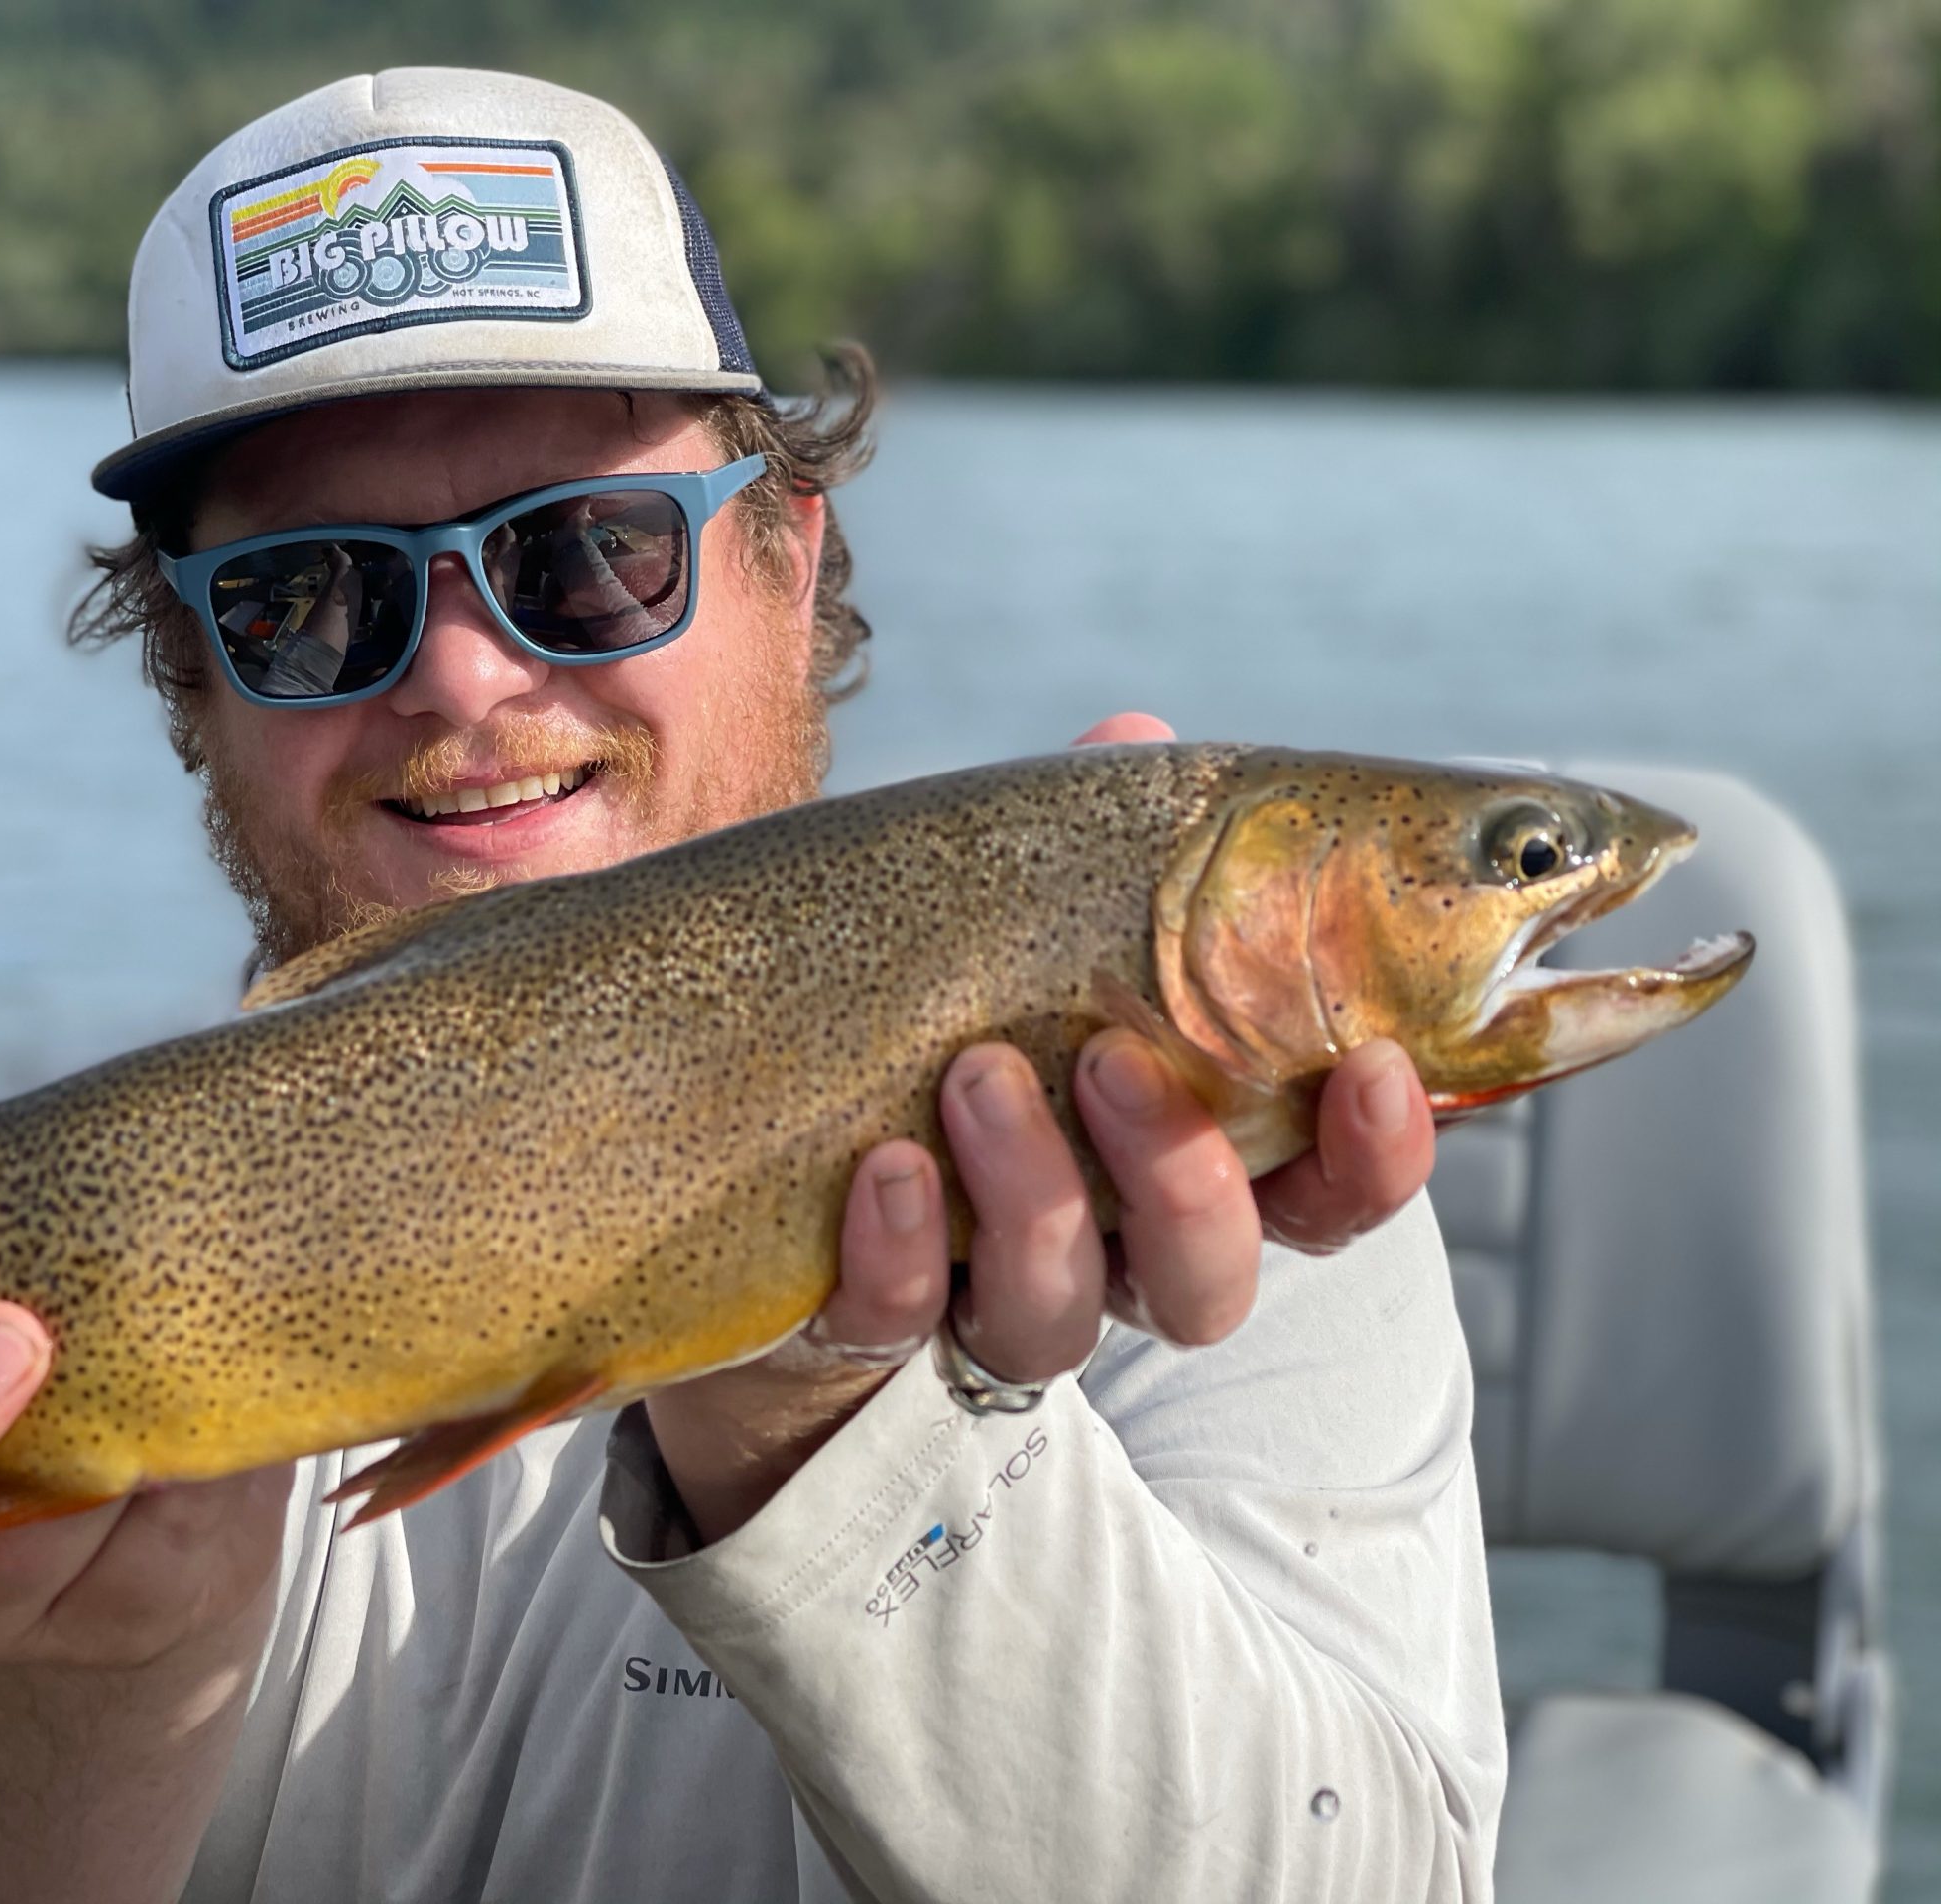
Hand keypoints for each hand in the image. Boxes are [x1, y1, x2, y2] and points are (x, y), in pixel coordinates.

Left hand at [646, 713, 1436, 1541]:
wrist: (758, 1130)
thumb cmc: (946, 1001)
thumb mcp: (1025, 918)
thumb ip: (1101, 854)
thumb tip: (1135, 740)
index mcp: (1188, 1155)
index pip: (1326, 1190)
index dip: (1375, 1155)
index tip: (1375, 1067)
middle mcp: (1108, 1250)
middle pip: (1208, 1281)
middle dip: (1184, 1181)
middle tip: (1116, 1059)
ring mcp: (988, 1293)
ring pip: (1058, 1311)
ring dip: (1035, 1194)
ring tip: (976, 1073)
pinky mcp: (871, 1314)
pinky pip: (901, 1316)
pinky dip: (900, 1250)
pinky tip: (884, 1168)